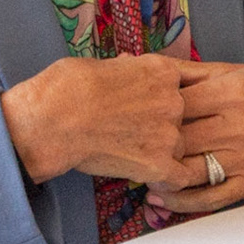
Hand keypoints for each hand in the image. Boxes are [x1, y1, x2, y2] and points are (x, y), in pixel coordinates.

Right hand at [0, 54, 205, 188]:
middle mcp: (173, 99)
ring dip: (164, 152)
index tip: (164, 104)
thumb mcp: (103, 64)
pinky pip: (180, 178)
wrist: (52, 119)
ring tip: (133, 153)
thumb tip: (129, 68)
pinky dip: (168, 180)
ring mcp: (169, 133)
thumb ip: (128, 70)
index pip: (190, 81)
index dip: (176, 95)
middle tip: (136, 130)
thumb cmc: (67, 87)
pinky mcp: (159, 165)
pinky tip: (153, 178)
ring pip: (181, 147)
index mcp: (162, 70)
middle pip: (184, 116)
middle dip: (164, 124)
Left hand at [144, 61, 243, 213]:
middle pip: (180, 140)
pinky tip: (160, 198)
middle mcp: (239, 126)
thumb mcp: (234, 70)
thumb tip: (149, 68)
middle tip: (126, 145)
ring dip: (159, 176)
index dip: (152, 111)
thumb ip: (193, 74)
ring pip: (192, 172)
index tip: (132, 114)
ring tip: (136, 172)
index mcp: (231, 92)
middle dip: (151, 143)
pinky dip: (183, 201)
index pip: (178, 105)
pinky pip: (212, 197)